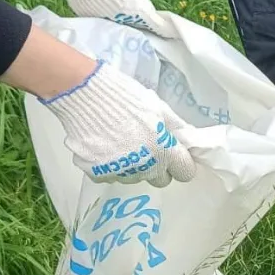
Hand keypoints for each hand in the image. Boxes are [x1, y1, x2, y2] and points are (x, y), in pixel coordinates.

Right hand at [40, 59, 195, 187]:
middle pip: (159, 179)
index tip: (174, 154)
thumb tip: (187, 138)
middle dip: (158, 166)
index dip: (180, 162)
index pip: (184, 172)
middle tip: (147, 146)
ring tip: (121, 141)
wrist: (86, 96)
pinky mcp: (97, 174)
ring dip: (132, 165)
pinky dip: (109, 164)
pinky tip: (104, 145)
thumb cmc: (126, 98)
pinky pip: (110, 175)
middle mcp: (144, 168)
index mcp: (164, 152)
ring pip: (134, 177)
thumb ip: (176, 127)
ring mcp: (120, 173)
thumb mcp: (159, 108)